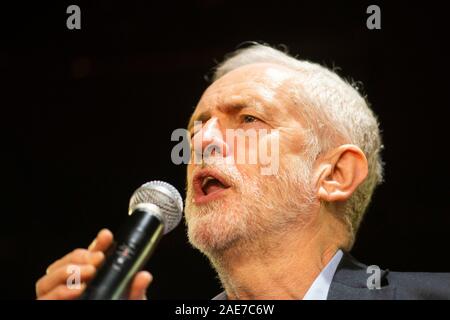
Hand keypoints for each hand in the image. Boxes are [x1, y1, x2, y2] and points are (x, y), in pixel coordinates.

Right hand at [35, 229, 152, 299]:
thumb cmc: (118, 303)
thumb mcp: (129, 299)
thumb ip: (136, 289)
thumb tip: (144, 276)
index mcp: (85, 278)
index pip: (86, 256)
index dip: (96, 244)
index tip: (107, 236)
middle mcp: (66, 287)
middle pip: (61, 265)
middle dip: (78, 257)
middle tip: (98, 259)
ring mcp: (56, 298)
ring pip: (46, 281)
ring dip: (66, 272)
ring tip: (89, 272)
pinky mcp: (49, 305)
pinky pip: (44, 300)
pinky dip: (59, 292)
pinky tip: (77, 289)